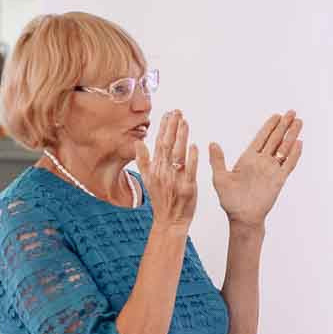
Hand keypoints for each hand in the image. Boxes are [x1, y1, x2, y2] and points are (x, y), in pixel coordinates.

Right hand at [136, 110, 197, 230]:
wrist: (169, 221)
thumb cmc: (161, 201)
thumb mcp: (148, 180)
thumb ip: (143, 161)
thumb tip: (138, 143)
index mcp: (156, 169)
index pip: (159, 144)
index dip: (164, 128)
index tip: (168, 114)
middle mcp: (164, 173)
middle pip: (168, 146)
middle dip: (173, 127)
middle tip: (178, 112)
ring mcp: (175, 180)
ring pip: (178, 154)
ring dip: (181, 137)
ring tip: (185, 122)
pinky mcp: (187, 188)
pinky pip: (189, 171)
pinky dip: (191, 158)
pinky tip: (194, 146)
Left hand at [211, 110, 302, 229]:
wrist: (242, 217)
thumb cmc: (230, 201)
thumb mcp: (220, 178)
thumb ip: (217, 160)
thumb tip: (212, 144)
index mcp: (248, 159)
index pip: (261, 138)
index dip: (270, 126)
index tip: (277, 115)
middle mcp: (262, 162)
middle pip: (275, 139)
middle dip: (284, 125)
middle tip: (292, 112)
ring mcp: (271, 170)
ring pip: (284, 148)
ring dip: (291, 135)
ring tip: (299, 122)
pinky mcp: (278, 180)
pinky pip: (288, 164)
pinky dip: (294, 154)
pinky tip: (299, 143)